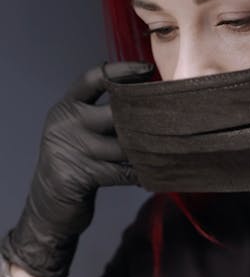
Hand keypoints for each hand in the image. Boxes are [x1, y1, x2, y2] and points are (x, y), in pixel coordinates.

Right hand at [1, 61, 154, 276]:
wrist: (49, 206)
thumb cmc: (75, 164)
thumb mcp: (77, 132)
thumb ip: (100, 115)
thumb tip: (145, 101)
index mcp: (67, 107)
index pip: (94, 78)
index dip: (122, 71)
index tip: (148, 70)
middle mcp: (67, 123)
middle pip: (116, 111)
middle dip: (145, 116)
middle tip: (173, 115)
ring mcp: (73, 149)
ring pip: (125, 144)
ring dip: (149, 149)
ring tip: (171, 147)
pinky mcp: (82, 175)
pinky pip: (124, 171)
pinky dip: (143, 173)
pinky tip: (156, 173)